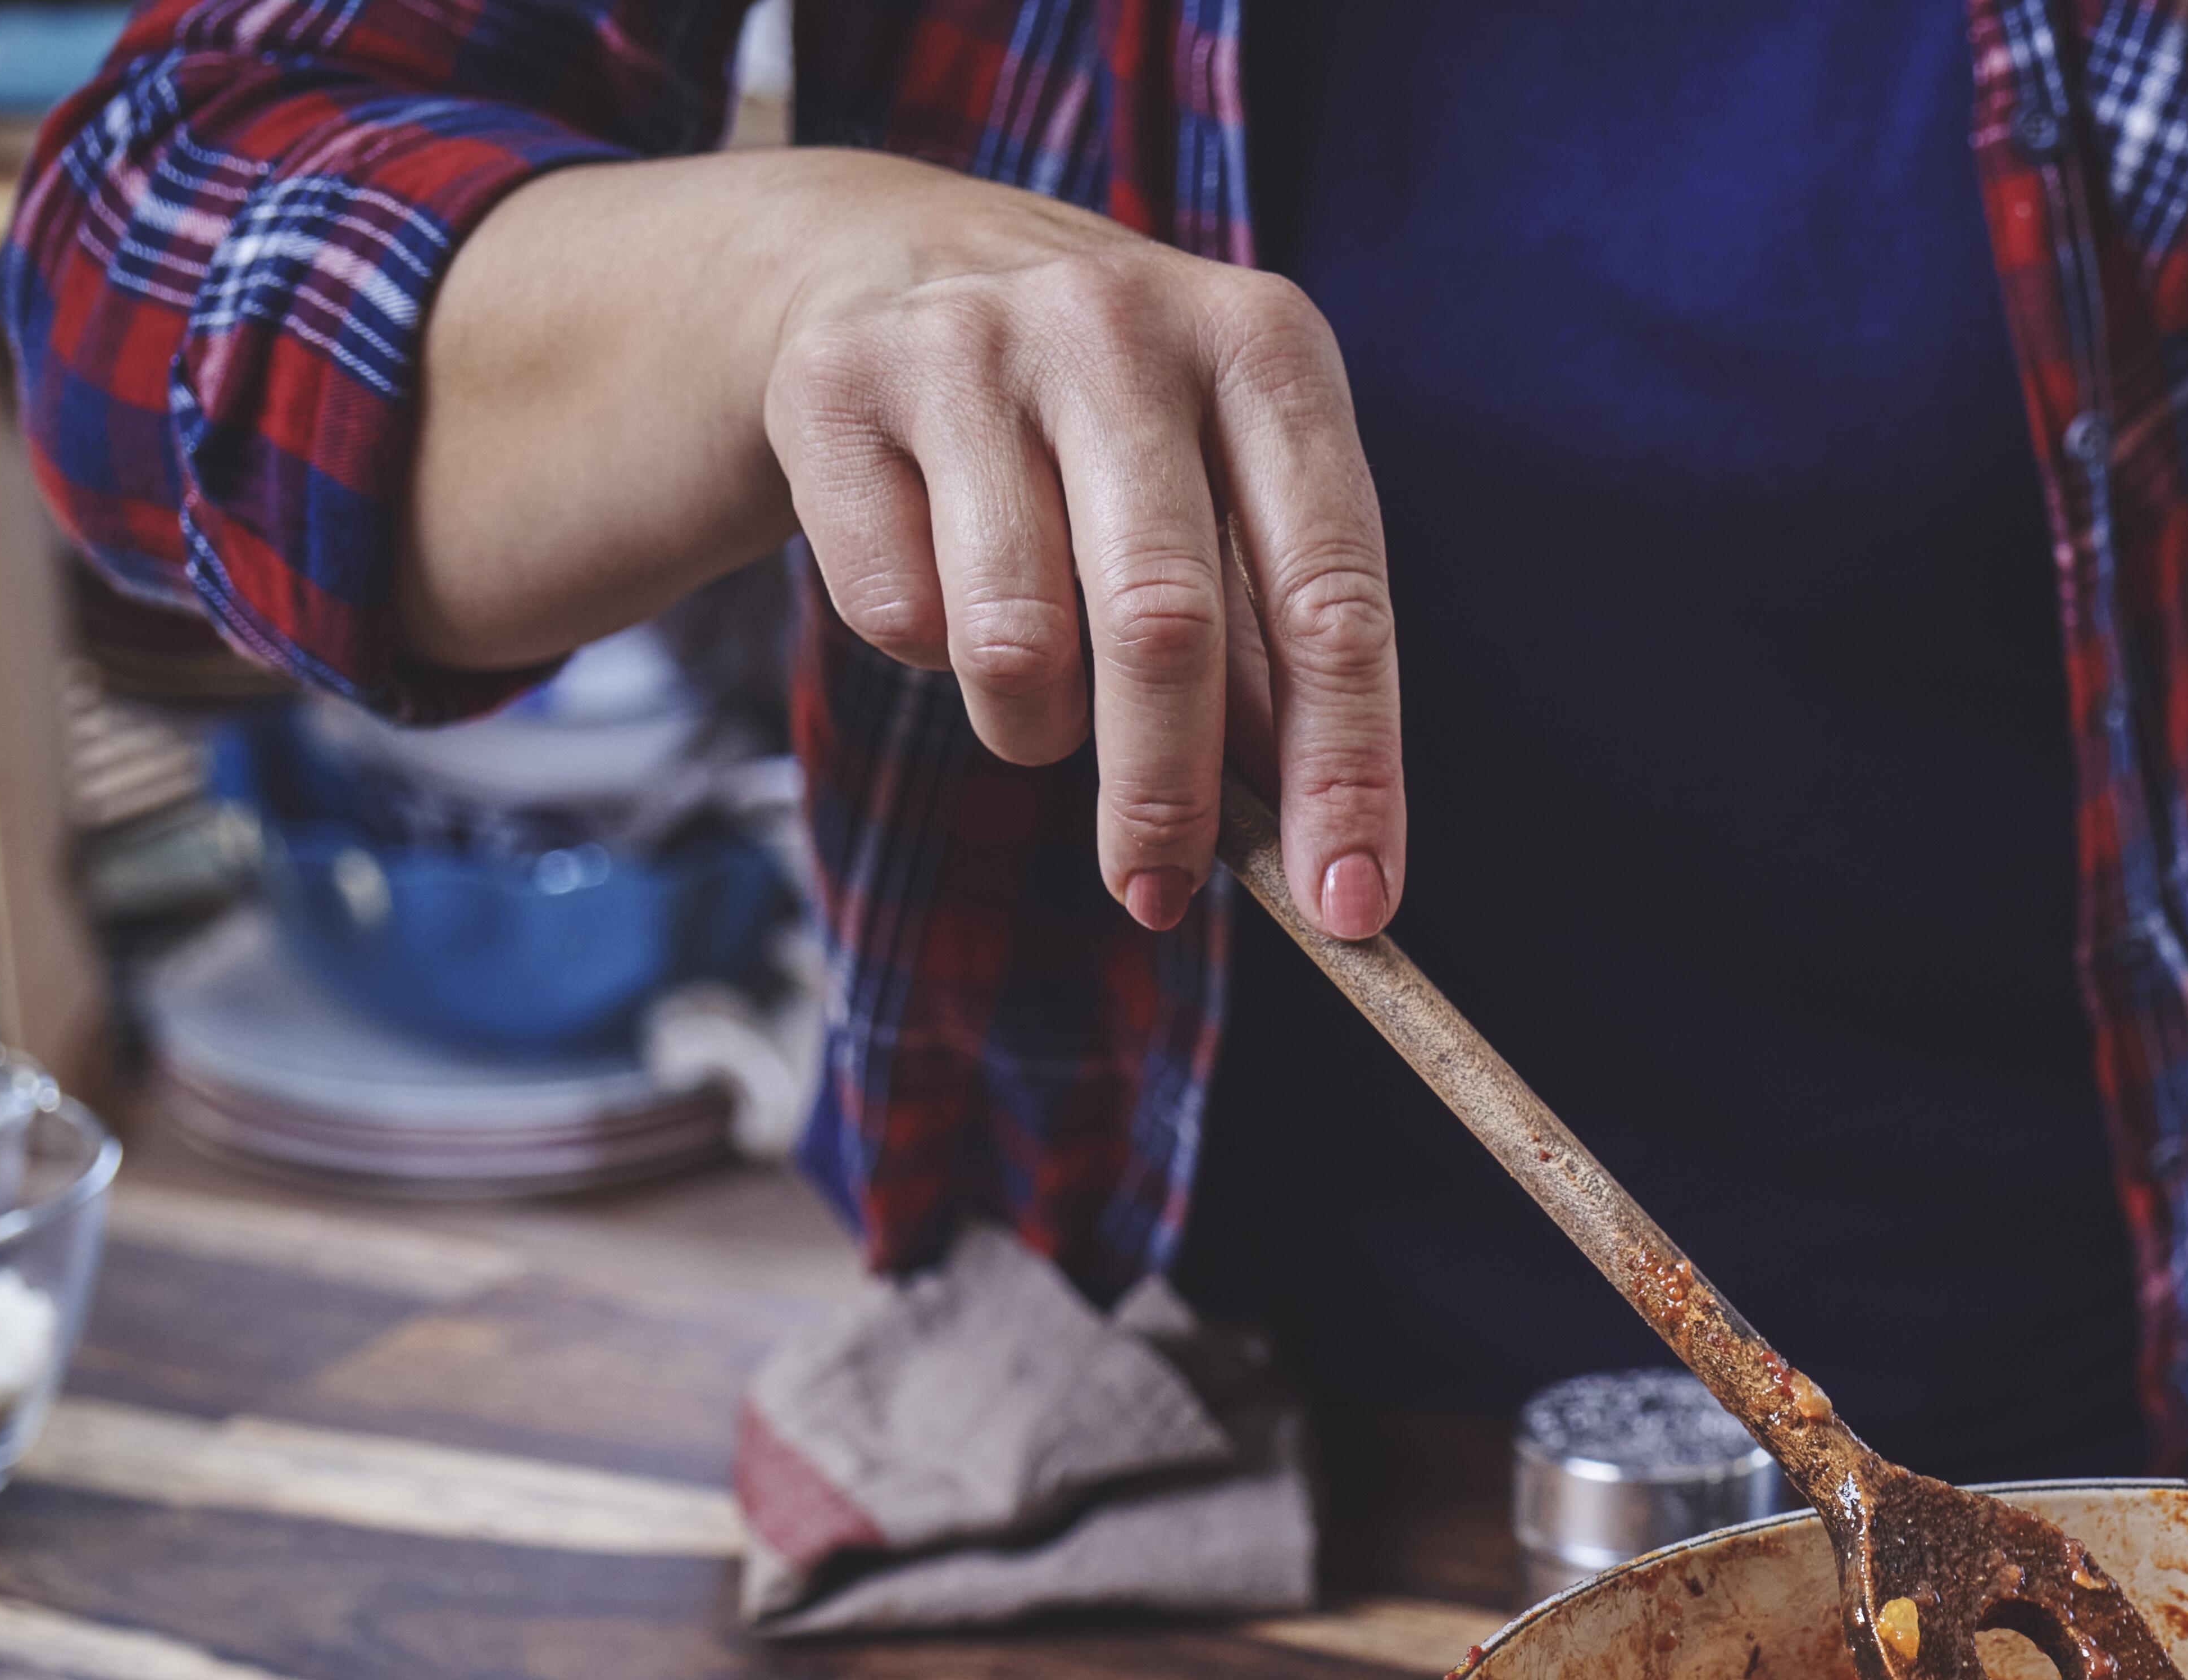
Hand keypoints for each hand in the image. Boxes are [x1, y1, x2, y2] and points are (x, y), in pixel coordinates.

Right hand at [762, 165, 1402, 934]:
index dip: (1347, 769)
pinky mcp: (835, 385)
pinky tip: (935, 572)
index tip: (1352, 909)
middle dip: (1167, 796)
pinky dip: (923, 652)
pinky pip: (895, 617)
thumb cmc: (1108, 430)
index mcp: (1265, 347)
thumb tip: (1320, 867)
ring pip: (1014, 643)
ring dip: (1034, 726)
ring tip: (1040, 688)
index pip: (1333, 597)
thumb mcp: (1223, 499)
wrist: (892, 262)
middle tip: (1160, 892)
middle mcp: (1121, 322)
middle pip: (1162, 629)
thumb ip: (1273, 668)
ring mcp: (970, 343)